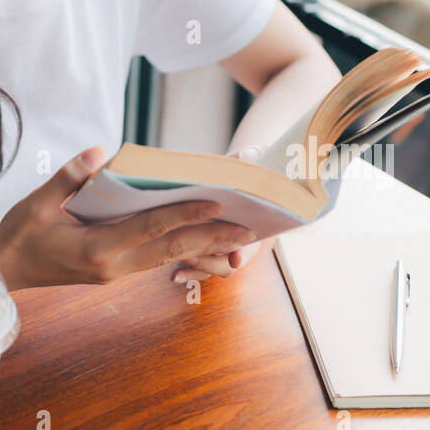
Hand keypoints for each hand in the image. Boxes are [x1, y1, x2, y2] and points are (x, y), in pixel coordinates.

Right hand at [0, 145, 256, 290]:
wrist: (3, 270)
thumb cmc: (20, 234)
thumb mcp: (38, 203)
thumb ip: (69, 177)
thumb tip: (101, 151)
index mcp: (98, 249)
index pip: (152, 228)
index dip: (186, 214)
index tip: (217, 202)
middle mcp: (114, 266)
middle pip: (172, 249)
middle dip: (211, 238)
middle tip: (248, 228)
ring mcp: (115, 273)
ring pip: (168, 258)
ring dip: (202, 247)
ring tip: (236, 237)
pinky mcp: (114, 272)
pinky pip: (155, 260)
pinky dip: (181, 250)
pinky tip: (200, 242)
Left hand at [170, 145, 262, 286]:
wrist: (240, 186)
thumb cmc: (242, 175)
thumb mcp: (247, 166)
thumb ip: (248, 162)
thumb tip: (249, 154)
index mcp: (255, 225)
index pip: (253, 245)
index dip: (244, 252)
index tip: (235, 258)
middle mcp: (242, 242)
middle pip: (229, 262)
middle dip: (212, 263)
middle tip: (192, 258)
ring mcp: (225, 250)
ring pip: (214, 269)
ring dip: (199, 268)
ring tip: (179, 264)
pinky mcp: (209, 254)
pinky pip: (201, 271)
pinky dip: (189, 274)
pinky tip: (174, 275)